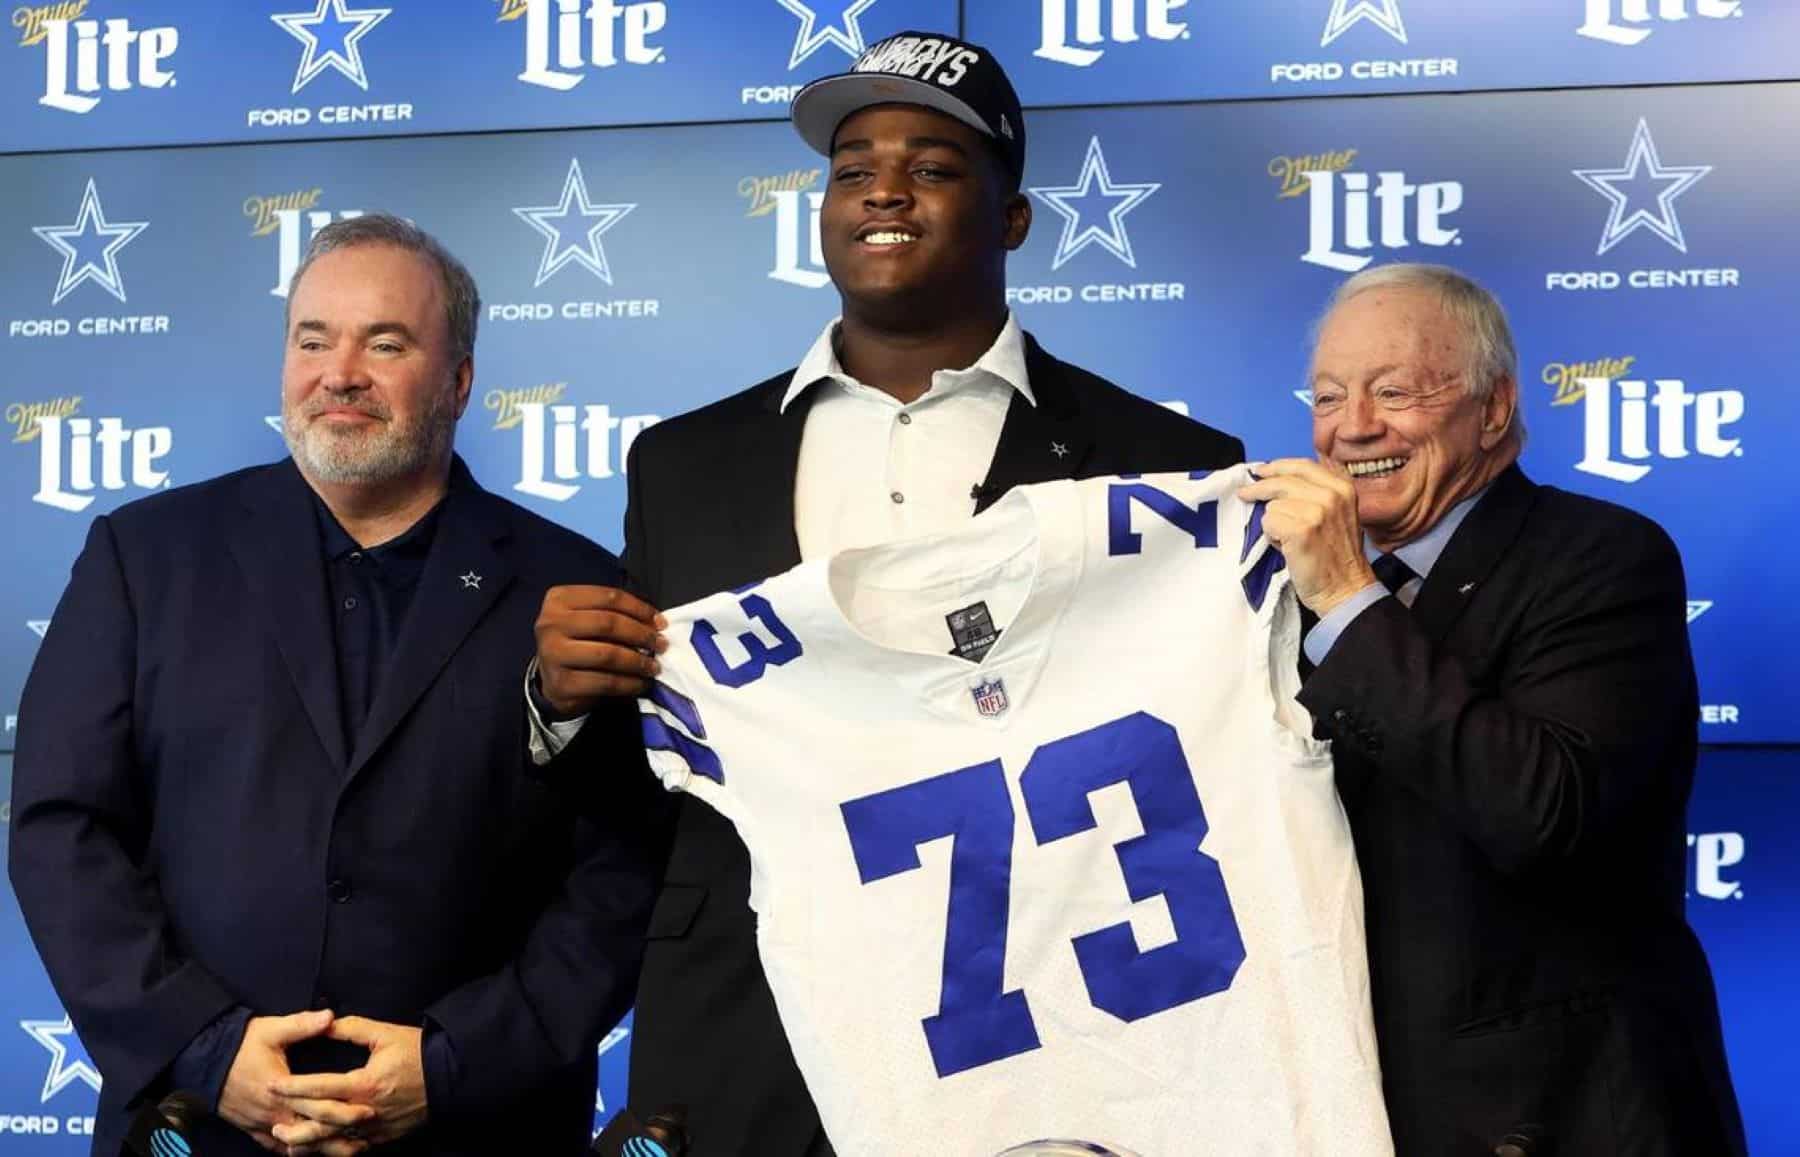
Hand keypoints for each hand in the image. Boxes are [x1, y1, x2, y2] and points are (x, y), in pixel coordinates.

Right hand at [217, 1011, 365, 1153]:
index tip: (369, 1112)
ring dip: (321, 1150)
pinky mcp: (253, 1129)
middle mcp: (273, 1113)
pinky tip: (313, 1153)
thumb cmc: (240, 1045)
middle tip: (367, 1140)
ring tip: (349, 1151)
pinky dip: (297, 1152)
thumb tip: (330, 1016)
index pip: (319, 1107)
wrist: (204, 1061)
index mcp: (282, 1090)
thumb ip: (303, 1025)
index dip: (345, 1111)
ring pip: (296, 1146)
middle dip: (339, 1138)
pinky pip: (277, 1148)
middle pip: (312, 1133)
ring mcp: (262, 1125)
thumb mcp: (272, 1030)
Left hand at [269, 1017, 427, 1151]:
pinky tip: (318, 1149)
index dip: (293, 1087)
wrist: (450, 1077)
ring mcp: (375, 1127)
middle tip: (272, 1120)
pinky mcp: (383, 1136)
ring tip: (286, 1141)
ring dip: (307, 1142)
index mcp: (365, 1083)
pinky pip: (353, 1148)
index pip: (320, 1087)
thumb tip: (325, 1023)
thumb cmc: (418, 1053)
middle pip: (321, 1121)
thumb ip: (353, 1029)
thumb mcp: (386, 1034)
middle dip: (293, 1120)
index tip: (272, 1085)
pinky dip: (332, 1150)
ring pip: (333, 1141)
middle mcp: (366, 1110)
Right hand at [535, 584, 666, 712]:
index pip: (609, 597)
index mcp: (560, 599)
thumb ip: (613, 614)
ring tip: (654, 666)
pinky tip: (641, 683)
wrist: (551, 680)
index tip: (660, 622)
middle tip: (661, 644)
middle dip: (641, 634)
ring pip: (608, 654)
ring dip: (638, 661)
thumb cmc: (577, 643)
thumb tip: (656, 623)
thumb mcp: (587, 618)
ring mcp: (553, 654)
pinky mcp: (561, 683)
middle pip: (609, 623)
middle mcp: (551, 624)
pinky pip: (605, 682)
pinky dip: (630, 683)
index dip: (640, 608)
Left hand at [1237, 458, 1378, 616]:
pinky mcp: (1301, 530)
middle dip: (1259, 488)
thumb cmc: (1336, 556)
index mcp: (1342, 487)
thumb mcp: (1339, 513)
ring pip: (1273, 505)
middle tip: (1244, 494)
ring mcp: (1317, 511)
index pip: (1302, 466)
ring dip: (1274, 522)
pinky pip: (1268, 523)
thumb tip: (1276, 479)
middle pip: (1283, 481)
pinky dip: (1271, 536)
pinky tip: (1285, 547)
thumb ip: (1315, 493)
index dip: (1277, 467)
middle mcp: (1332, 495)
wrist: (1345, 588)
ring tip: (1288, 539)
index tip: (1261, 471)